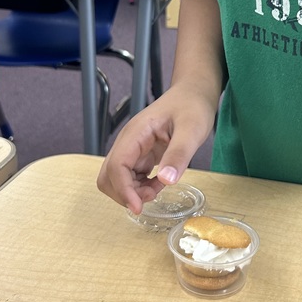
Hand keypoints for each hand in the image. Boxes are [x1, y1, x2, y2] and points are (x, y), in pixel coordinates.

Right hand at [97, 84, 215, 213]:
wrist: (193, 94)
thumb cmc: (192, 106)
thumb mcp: (191, 130)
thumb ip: (179, 155)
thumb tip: (167, 181)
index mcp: (136, 133)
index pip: (116, 166)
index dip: (123, 190)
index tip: (138, 207)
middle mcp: (129, 142)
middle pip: (108, 176)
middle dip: (124, 193)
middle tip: (151, 197)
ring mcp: (133, 149)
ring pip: (116, 179)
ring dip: (132, 192)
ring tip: (158, 189)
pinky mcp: (140, 155)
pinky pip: (130, 177)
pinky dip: (140, 187)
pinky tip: (159, 183)